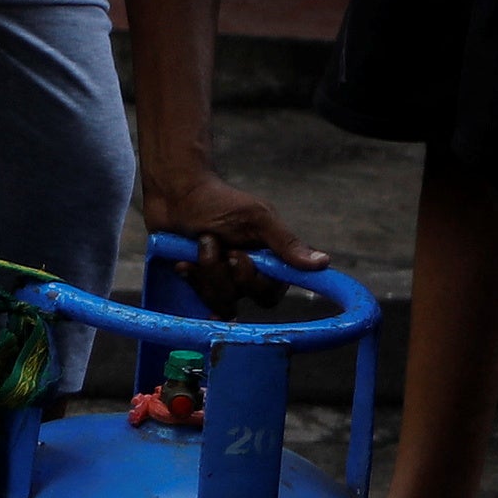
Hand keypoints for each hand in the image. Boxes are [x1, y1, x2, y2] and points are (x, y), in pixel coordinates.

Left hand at [144, 165, 321, 309]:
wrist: (173, 196)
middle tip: (219, 244)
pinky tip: (184, 261)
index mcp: (271, 260)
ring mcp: (224, 281)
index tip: (237, 256)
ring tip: (202, 242)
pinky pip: (200, 298)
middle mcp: (250, 275)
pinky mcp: (200, 283)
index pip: (273, 292)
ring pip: (222, 301)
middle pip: (247, 299)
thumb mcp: (255, 218)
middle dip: (227, 272)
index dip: (257, 283)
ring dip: (208, 270)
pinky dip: (192, 277)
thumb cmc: (217, 202)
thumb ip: (285, 242)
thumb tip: (324, 263)